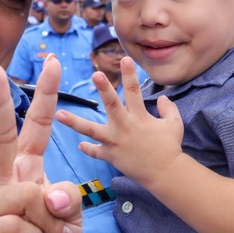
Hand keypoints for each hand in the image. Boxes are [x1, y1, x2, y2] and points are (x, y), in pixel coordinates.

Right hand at [0, 56, 81, 232]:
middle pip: (0, 137)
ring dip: (53, 224)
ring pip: (30, 197)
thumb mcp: (69, 220)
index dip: (42, 97)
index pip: (31, 129)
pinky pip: (20, 226)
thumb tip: (49, 195)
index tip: (50, 62)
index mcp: (21, 172)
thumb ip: (67, 199)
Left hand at [55, 57, 182, 190]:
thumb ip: (169, 109)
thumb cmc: (170, 147)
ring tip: (59, 114)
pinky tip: (80, 144)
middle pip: (112, 104)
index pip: (135, 91)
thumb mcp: (174, 124)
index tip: (125, 58)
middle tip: (95, 74)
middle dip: (104, 89)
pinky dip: (88, 148)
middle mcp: (125, 127)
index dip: (130, 74)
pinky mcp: (111, 156)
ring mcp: (115, 142)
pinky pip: (95, 152)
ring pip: (91, 130)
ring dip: (75, 122)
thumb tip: (162, 97)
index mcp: (140, 117)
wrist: (165, 173)